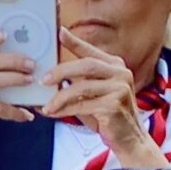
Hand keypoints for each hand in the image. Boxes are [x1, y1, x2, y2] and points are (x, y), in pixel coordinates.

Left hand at [41, 31, 157, 160]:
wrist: (128, 137)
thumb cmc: (106, 115)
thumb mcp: (91, 95)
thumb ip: (77, 84)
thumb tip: (48, 80)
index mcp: (114, 66)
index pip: (91, 51)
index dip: (75, 42)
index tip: (59, 32)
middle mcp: (120, 72)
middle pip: (86, 65)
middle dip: (61, 71)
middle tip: (43, 80)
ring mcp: (120, 88)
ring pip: (82, 86)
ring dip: (60, 97)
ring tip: (46, 106)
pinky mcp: (114, 105)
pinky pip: (83, 105)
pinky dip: (65, 110)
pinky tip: (53, 114)